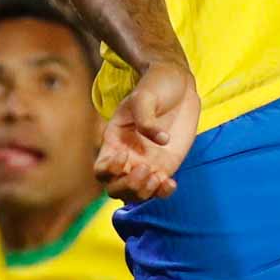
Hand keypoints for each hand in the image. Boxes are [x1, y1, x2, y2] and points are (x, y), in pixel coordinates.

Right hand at [94, 60, 198, 201]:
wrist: (178, 84)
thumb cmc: (155, 86)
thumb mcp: (145, 96)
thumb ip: (146, 119)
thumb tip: (161, 141)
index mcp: (114, 141)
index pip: (101, 169)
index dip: (109, 170)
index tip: (124, 155)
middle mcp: (127, 157)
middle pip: (115, 188)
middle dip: (128, 186)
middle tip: (146, 169)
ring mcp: (146, 164)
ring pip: (136, 195)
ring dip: (145, 192)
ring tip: (159, 176)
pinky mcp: (165, 166)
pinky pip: (159, 190)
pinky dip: (163, 193)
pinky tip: (170, 183)